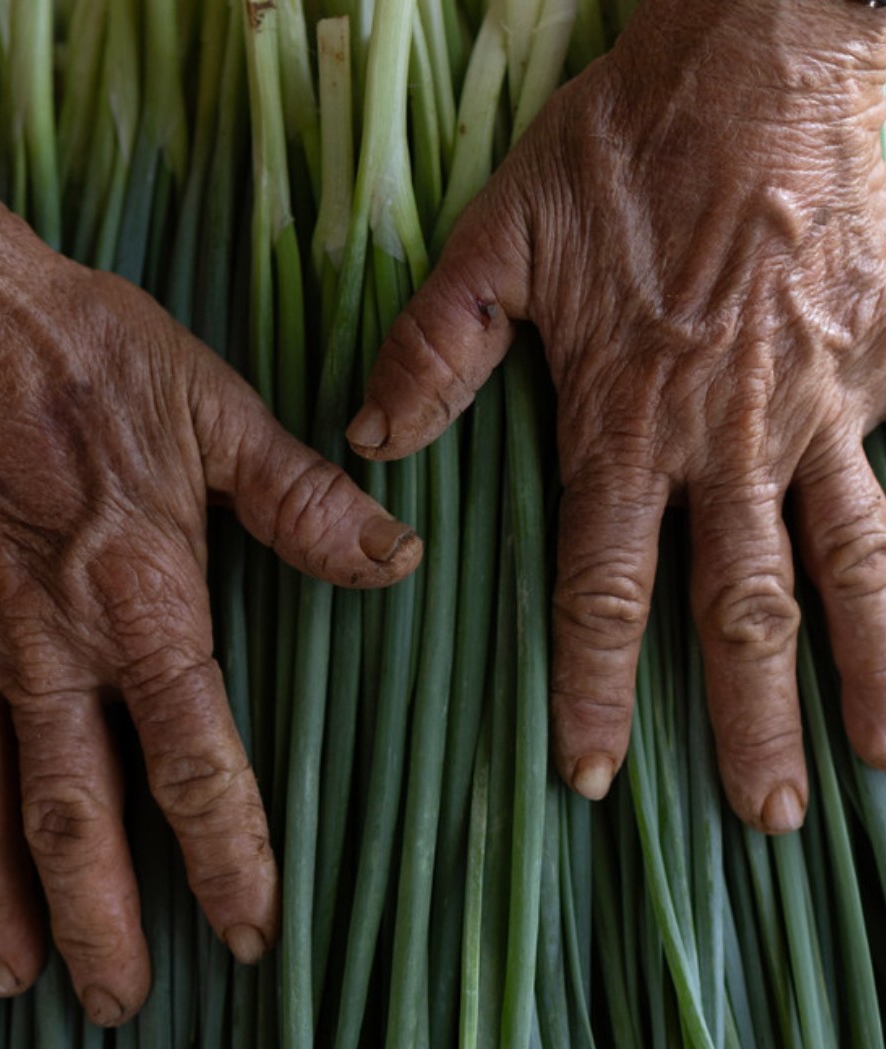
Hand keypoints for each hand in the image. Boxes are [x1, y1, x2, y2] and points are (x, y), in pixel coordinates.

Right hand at [0, 239, 420, 1023]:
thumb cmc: (92, 360)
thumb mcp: (218, 415)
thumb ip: (305, 501)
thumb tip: (395, 556)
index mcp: (140, 600)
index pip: (192, 759)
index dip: (226, 854)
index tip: (246, 930)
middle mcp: (46, 642)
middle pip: (72, 812)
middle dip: (99, 915)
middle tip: (115, 1005)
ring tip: (9, 975)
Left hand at [348, 0, 885, 832]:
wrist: (769, 51)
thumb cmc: (630, 141)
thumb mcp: (505, 233)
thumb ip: (438, 343)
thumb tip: (371, 436)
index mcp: (627, 420)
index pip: (604, 585)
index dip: (594, 684)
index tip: (590, 769)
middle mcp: (729, 438)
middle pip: (742, 607)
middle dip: (750, 720)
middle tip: (761, 815)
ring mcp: (821, 408)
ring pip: (853, 563)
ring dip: (868, 666)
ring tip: (882, 756)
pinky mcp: (882, 369)